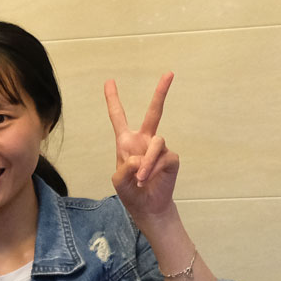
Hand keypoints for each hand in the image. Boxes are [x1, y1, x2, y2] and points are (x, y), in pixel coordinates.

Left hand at [105, 74, 180, 225]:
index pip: (118, 117)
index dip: (113, 99)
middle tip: (169, 73)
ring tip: (141, 178)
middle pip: (154, 112)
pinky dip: (154, 169)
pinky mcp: (171, 158)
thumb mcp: (118, 181)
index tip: (109, 81)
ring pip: (157, 143)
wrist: (147, 207)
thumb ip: (124, 168)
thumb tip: (140, 159)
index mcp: (127, 142)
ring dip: (148, 162)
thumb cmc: (131, 192)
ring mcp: (159, 149)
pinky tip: (148, 179)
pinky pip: (164, 157)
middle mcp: (144, 140)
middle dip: (161, 92)